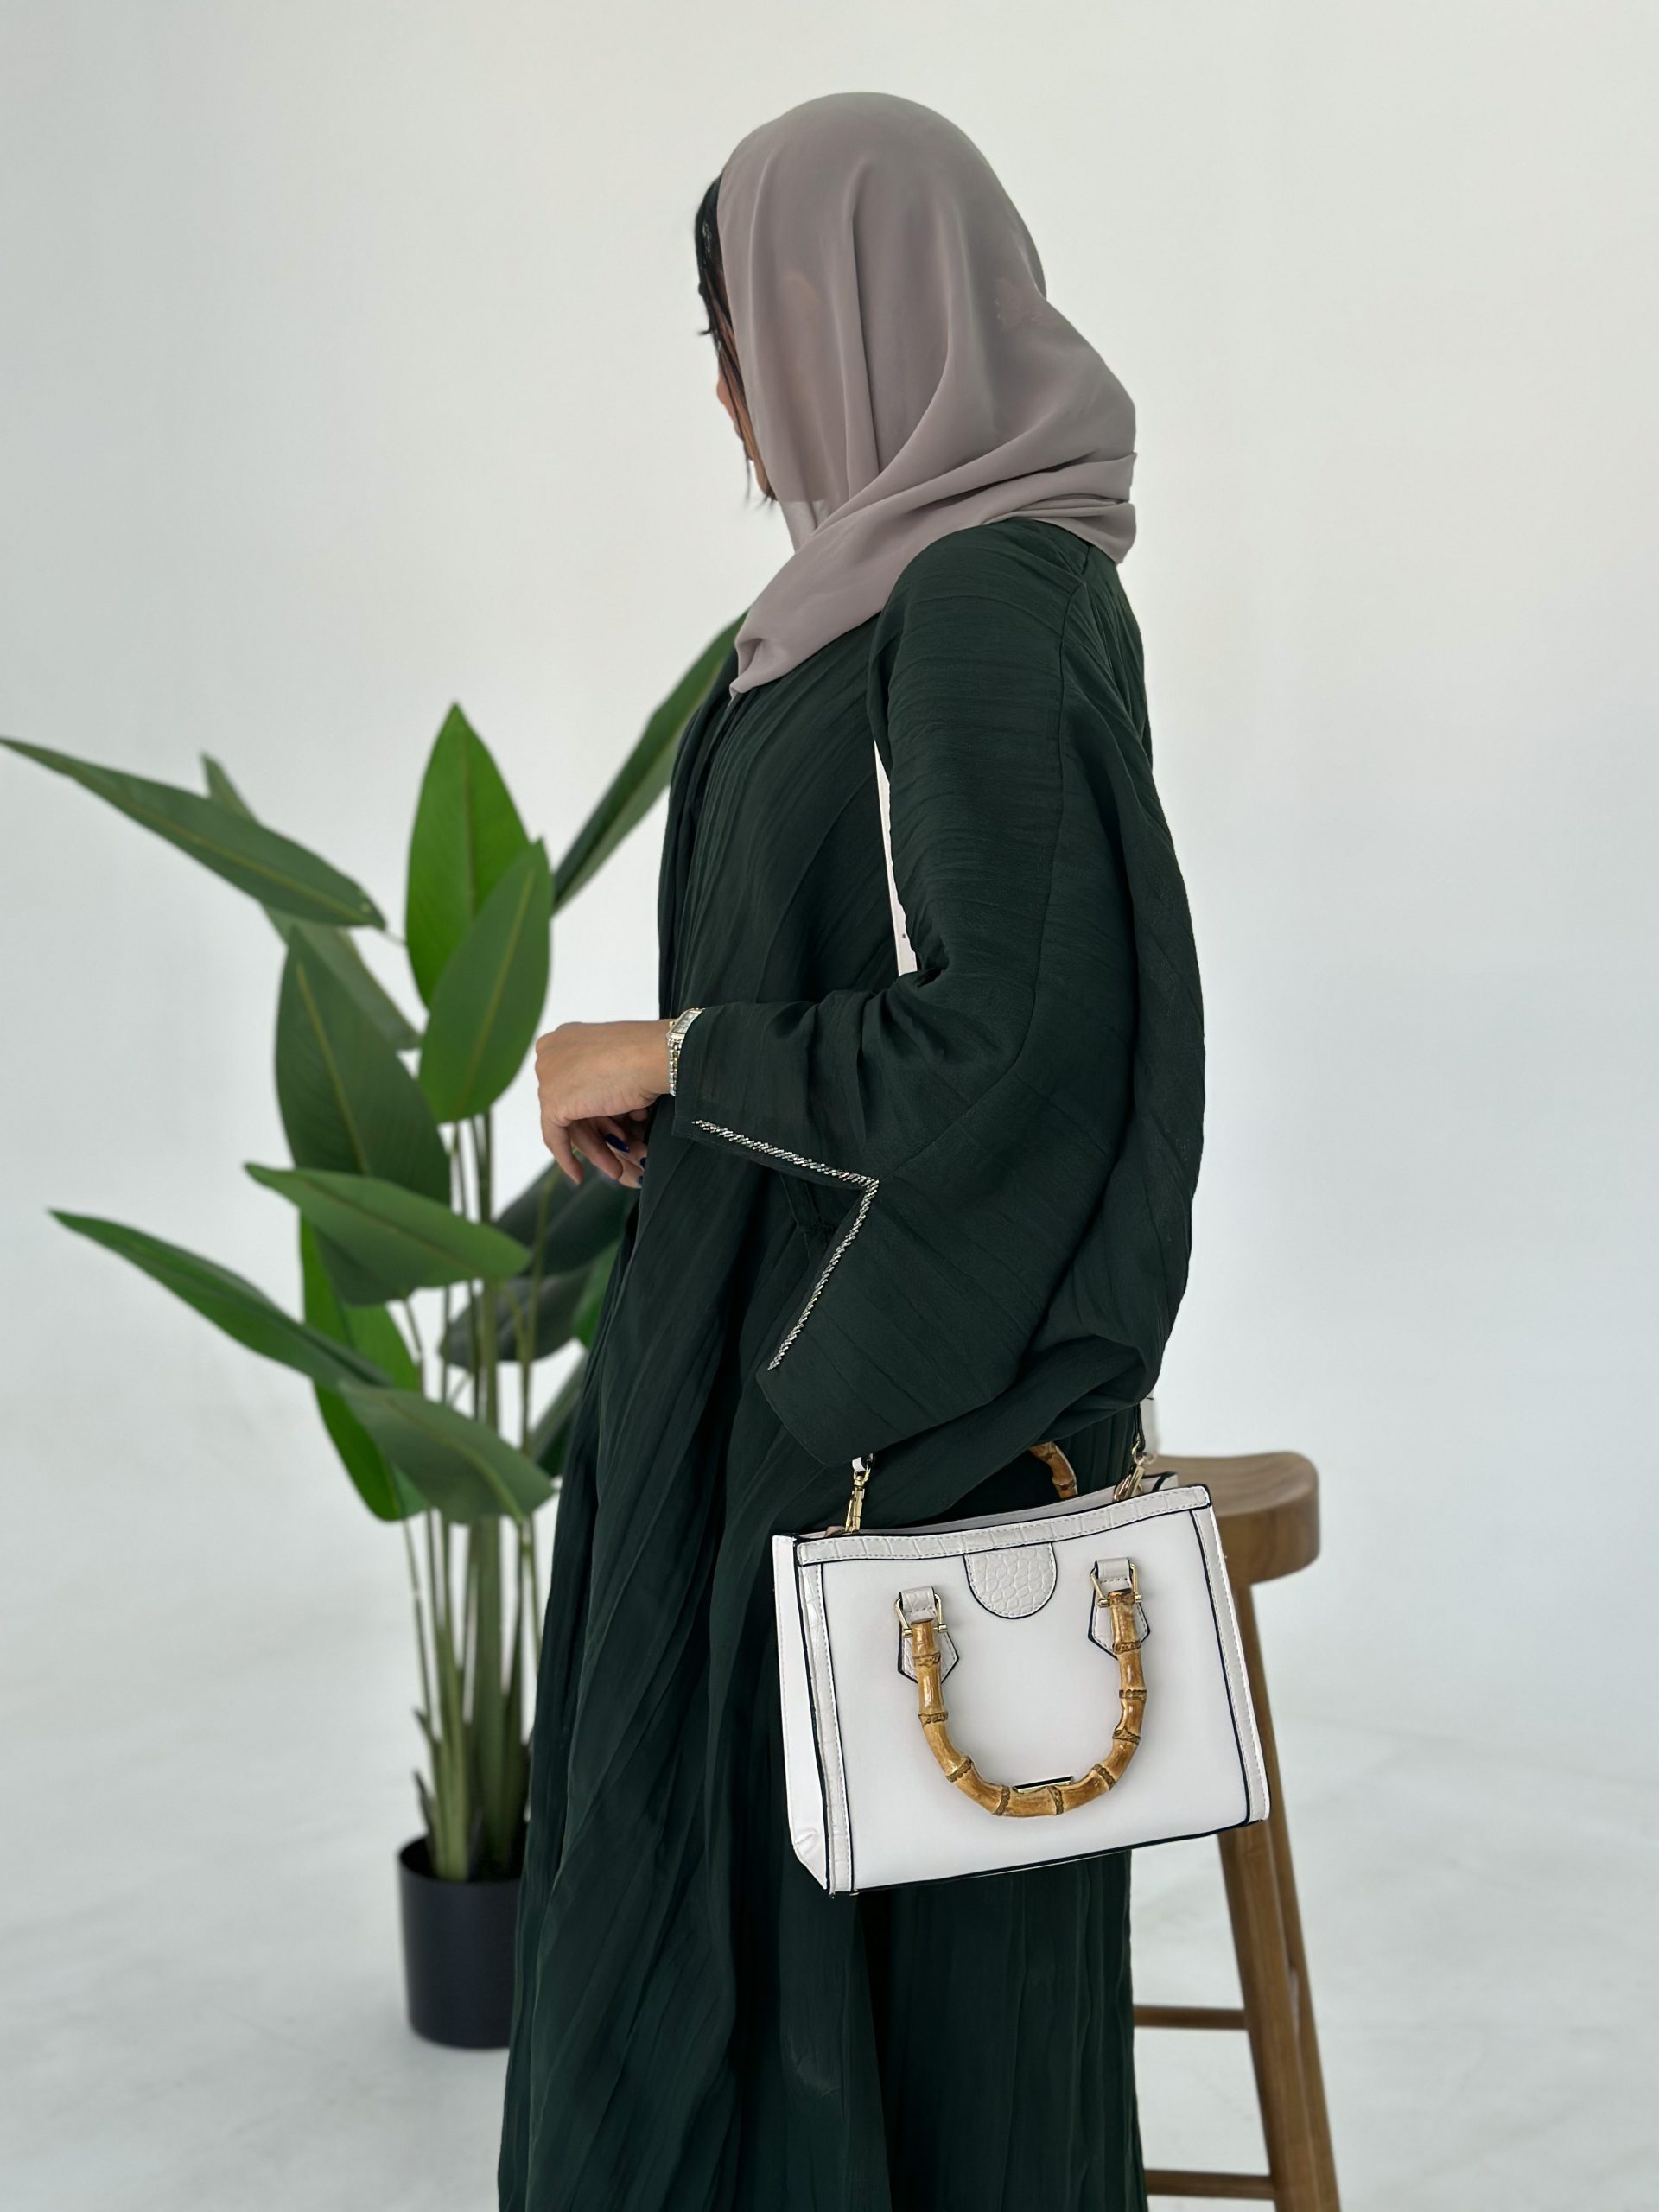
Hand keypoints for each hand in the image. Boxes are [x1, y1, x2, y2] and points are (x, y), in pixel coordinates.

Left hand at [533, 1019, 671, 1188]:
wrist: (656, 1056)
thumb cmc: (649, 1055)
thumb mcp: (619, 1064)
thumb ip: (602, 1080)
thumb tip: (606, 1108)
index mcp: (564, 1038)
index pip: (573, 1085)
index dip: (593, 1112)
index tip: (608, 1133)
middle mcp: (550, 1054)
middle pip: (572, 1105)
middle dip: (598, 1134)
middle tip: (619, 1154)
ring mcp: (548, 1077)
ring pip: (568, 1123)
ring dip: (595, 1149)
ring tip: (616, 1169)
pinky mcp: (552, 1101)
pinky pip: (555, 1137)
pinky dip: (566, 1158)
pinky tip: (578, 1176)